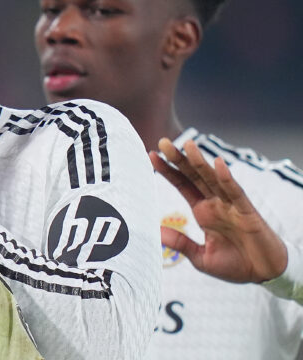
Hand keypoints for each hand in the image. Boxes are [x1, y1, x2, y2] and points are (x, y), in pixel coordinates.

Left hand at [151, 138, 287, 283]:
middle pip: (194, 176)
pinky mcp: (247, 212)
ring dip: (201, 162)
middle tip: (163, 141)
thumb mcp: (201, 257)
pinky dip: (227, 178)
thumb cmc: (235, 264)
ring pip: (213, 179)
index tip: (151, 155)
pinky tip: (218, 164)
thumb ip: (180, 242)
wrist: (265, 274)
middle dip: (179, 159)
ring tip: (188, 145)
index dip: (168, 171)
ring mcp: (231, 205)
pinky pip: (236, 193)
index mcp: (203, 211)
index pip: (182, 185)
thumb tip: (155, 232)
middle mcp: (215, 203)